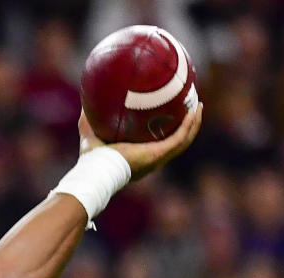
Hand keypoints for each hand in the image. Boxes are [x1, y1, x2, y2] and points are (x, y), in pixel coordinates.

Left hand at [79, 104, 202, 180]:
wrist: (97, 170)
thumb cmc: (91, 158)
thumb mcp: (90, 134)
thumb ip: (88, 120)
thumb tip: (85, 102)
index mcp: (140, 157)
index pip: (158, 144)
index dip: (167, 131)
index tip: (171, 116)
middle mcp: (152, 159)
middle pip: (176, 141)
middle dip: (186, 126)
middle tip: (191, 108)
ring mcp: (158, 157)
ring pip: (184, 139)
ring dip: (193, 123)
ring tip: (198, 106)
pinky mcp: (159, 154)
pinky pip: (180, 137)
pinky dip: (189, 124)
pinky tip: (193, 111)